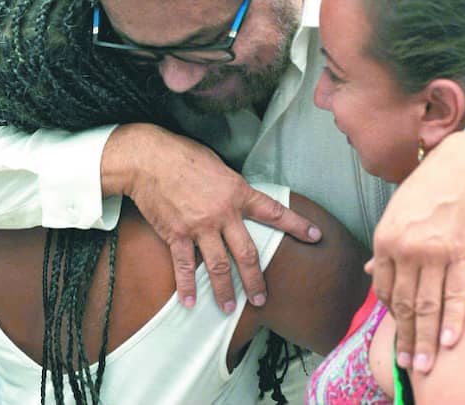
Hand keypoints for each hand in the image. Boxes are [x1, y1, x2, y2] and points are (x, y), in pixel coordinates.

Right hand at [101, 123, 321, 310]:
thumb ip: (233, 189)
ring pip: (219, 266)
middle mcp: (223, 214)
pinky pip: (184, 266)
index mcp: (237, 193)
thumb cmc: (184, 156)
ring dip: (225, 291)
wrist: (150, 159)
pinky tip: (189, 302)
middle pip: (247, 253)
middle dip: (256, 279)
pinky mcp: (176, 235)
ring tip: (230, 308)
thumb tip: (240, 201)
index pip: (273, 212)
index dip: (296, 225)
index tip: (315, 236)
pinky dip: (187, 286)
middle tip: (262, 298)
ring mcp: (199, 227)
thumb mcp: (220, 167)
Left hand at [369, 130, 464, 372]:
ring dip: (426, 339)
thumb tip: (371, 274)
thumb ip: (386, 247)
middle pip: (406, 304)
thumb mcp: (397, 213)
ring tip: (425, 364)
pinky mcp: (463, 253)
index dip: (392, 315)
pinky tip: (450, 342)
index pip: (385, 290)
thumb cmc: (430, 187)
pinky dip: (453, 320)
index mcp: (386, 239)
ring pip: (429, 306)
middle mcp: (407, 249)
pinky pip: (457, 294)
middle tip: (408, 365)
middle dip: (406, 338)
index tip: (400, 332)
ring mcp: (435, 252)